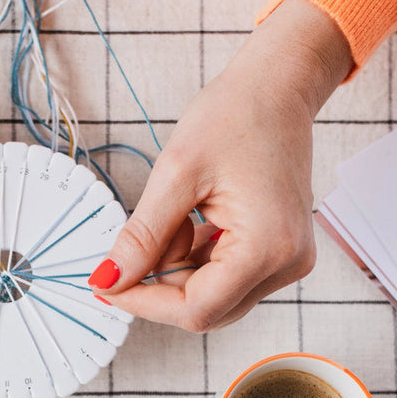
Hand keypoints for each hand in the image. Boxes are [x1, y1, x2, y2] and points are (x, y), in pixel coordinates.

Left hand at [87, 0, 353, 330]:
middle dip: (160, 287)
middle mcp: (287, 264)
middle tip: (127, 252)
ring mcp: (288, 261)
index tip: (107, 285)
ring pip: (213, 298)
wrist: (277, 87)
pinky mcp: (280, 253)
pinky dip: (196, 261)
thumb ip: (142, 236)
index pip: (196, 309)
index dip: (145, 303)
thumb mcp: (175, 174)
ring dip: (178, 270)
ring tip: (176, 216)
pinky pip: (226, 278)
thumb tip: (109, 280)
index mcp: (268, 247)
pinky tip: (192, 221)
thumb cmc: (234, 116)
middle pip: (206, 311)